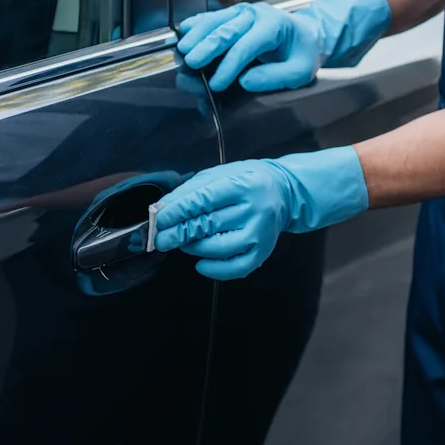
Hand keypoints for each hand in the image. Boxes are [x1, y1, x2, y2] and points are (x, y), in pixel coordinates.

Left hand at [153, 161, 292, 279]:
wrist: (284, 192)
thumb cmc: (246, 182)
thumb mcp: (219, 175)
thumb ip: (191, 191)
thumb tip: (163, 210)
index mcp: (242, 184)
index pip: (202, 200)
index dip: (177, 212)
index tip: (159, 219)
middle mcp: (253, 209)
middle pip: (207, 225)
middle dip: (178, 234)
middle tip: (160, 239)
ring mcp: (259, 234)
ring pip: (216, 248)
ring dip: (192, 248)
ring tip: (183, 242)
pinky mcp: (262, 252)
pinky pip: (234, 268)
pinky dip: (213, 270)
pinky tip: (200, 263)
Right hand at [177, 2, 321, 92]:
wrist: (307, 34)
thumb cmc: (303, 53)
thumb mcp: (300, 71)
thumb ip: (275, 77)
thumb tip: (245, 81)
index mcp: (274, 26)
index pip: (246, 47)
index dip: (228, 67)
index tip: (216, 84)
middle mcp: (256, 14)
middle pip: (226, 30)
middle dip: (206, 48)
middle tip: (191, 64)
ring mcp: (243, 11)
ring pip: (215, 20)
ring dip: (197, 35)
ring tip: (183, 51)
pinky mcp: (234, 14)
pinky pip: (213, 17)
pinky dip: (197, 24)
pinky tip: (184, 32)